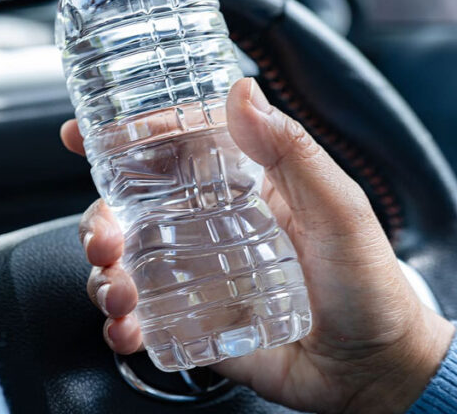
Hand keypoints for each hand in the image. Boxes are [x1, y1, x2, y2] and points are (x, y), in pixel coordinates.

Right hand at [62, 77, 453, 413]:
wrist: (377, 367)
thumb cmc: (369, 282)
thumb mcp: (339, 208)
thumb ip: (292, 151)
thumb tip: (242, 90)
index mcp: (239, 191)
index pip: (169, 153)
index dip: (121, 140)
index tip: (79, 134)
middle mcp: (207, 230)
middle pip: (127, 212)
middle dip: (96, 221)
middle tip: (103, 239)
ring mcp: (195, 280)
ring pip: (122, 266)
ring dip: (102, 276)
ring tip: (120, 294)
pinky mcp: (192, 327)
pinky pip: (139, 321)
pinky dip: (118, 325)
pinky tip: (126, 328)